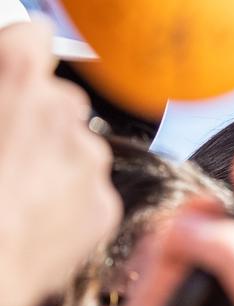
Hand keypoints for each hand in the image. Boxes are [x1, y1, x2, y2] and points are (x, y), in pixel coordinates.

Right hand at [0, 21, 119, 305]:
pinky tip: (33, 220)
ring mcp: (90, 162)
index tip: (10, 75)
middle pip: (59, 99)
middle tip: (6, 150)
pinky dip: (67, 202)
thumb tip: (8, 84)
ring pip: (78, 147)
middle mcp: (63, 113)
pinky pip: (89, 191)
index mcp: (17, 79)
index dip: (18, 57)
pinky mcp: (104, 207)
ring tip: (14, 193)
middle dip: (36, 118)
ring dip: (54, 162)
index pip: (33, 38)